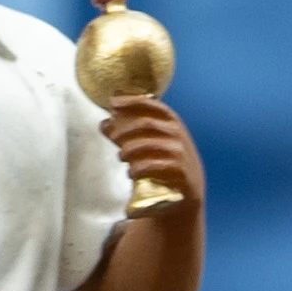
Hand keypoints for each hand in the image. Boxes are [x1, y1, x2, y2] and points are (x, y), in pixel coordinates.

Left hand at [103, 96, 200, 213]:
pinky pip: (152, 166)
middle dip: (125, 129)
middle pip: (146, 124)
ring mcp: (180, 152)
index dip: (133, 101)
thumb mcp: (148, 144)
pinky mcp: (179, 170)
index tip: (113, 101)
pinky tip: (131, 172)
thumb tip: (104, 123)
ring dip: (129, 150)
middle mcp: (178, 134)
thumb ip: (127, 134)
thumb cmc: (163, 161)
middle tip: (113, 137)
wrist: (187, 189)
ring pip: (148, 144)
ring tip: (121, 156)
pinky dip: (137, 169)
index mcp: (172, 123)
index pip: (154, 105)